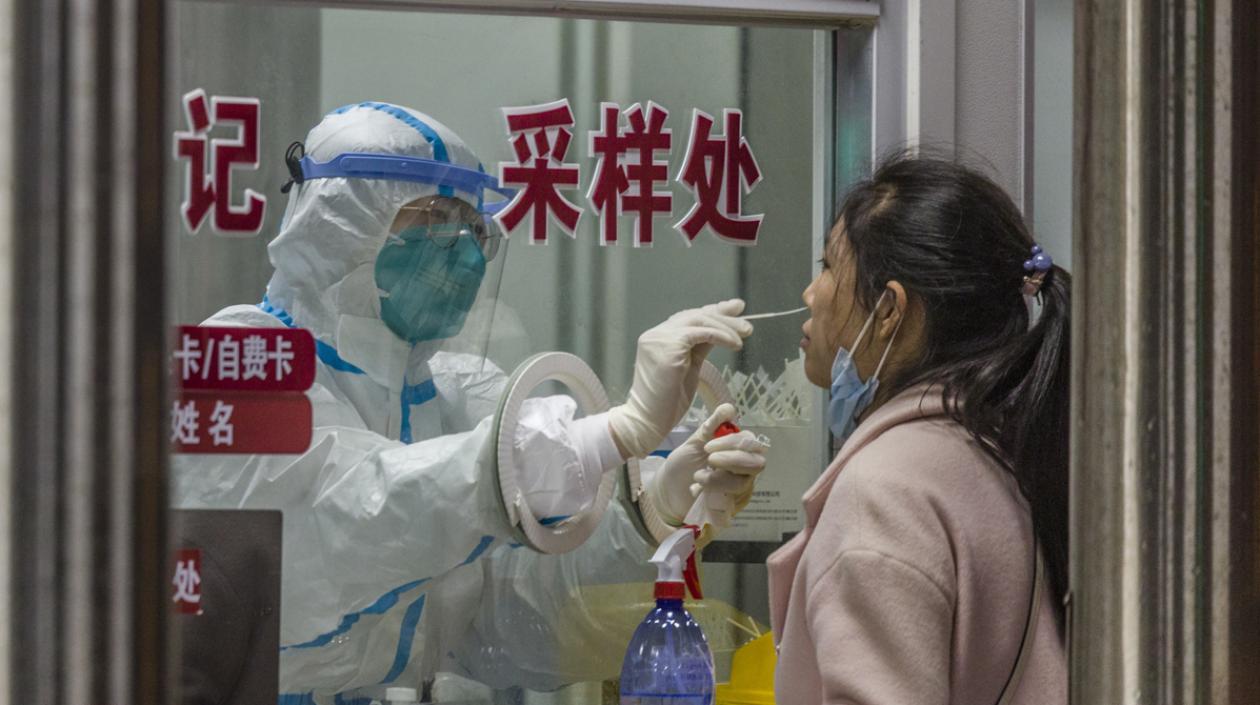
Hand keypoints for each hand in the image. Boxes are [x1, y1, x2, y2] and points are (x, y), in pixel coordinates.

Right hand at [608, 300, 751, 458]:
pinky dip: (720, 335)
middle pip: (695, 315)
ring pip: (699, 320)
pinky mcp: (668, 346)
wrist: (649, 420)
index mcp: (659, 338)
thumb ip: (701, 347)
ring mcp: (659, 338)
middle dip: (724, 316)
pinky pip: (700, 333)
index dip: (715, 311)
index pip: (690, 317)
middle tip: (747, 325)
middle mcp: (656, 334)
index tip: (736, 308)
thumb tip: (723, 332)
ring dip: (726, 326)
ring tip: (745, 335)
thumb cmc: (667, 402)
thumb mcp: (690, 367)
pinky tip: (734, 344)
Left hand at [645, 404, 767, 526]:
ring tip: (697, 477)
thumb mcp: (695, 441)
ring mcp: (738, 489)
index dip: (733, 443)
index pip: (752, 443)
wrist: (668, 488)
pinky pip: (731, 503)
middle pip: (758, 464)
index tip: (708, 445)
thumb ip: (712, 425)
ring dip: (719, 479)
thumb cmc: (684, 463)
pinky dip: (712, 495)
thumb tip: (728, 409)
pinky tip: (696, 491)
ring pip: (743, 484)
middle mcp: (743, 469)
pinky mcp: (729, 507)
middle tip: (710, 459)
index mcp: (737, 450)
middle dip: (733, 460)